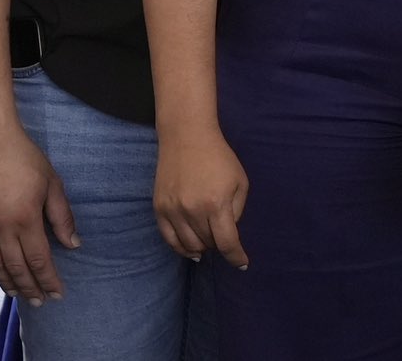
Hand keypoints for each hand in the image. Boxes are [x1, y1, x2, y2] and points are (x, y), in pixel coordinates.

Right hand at [0, 122, 77, 304]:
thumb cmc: (25, 157)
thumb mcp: (52, 183)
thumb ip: (62, 216)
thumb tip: (73, 244)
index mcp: (25, 218)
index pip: (38, 259)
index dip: (48, 279)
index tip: (57, 293)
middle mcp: (0, 227)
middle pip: (16, 267)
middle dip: (29, 287)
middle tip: (39, 302)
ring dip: (6, 281)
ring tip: (18, 294)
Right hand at [152, 127, 249, 267]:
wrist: (187, 138)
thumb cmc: (220, 158)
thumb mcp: (240, 182)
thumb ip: (237, 211)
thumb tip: (228, 233)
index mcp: (217, 204)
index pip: (227, 242)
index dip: (236, 257)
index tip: (243, 264)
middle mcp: (192, 211)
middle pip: (208, 244)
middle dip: (219, 245)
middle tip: (224, 238)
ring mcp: (173, 211)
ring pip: (188, 245)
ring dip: (202, 247)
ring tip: (209, 242)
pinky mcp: (159, 209)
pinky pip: (169, 239)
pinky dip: (181, 248)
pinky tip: (190, 249)